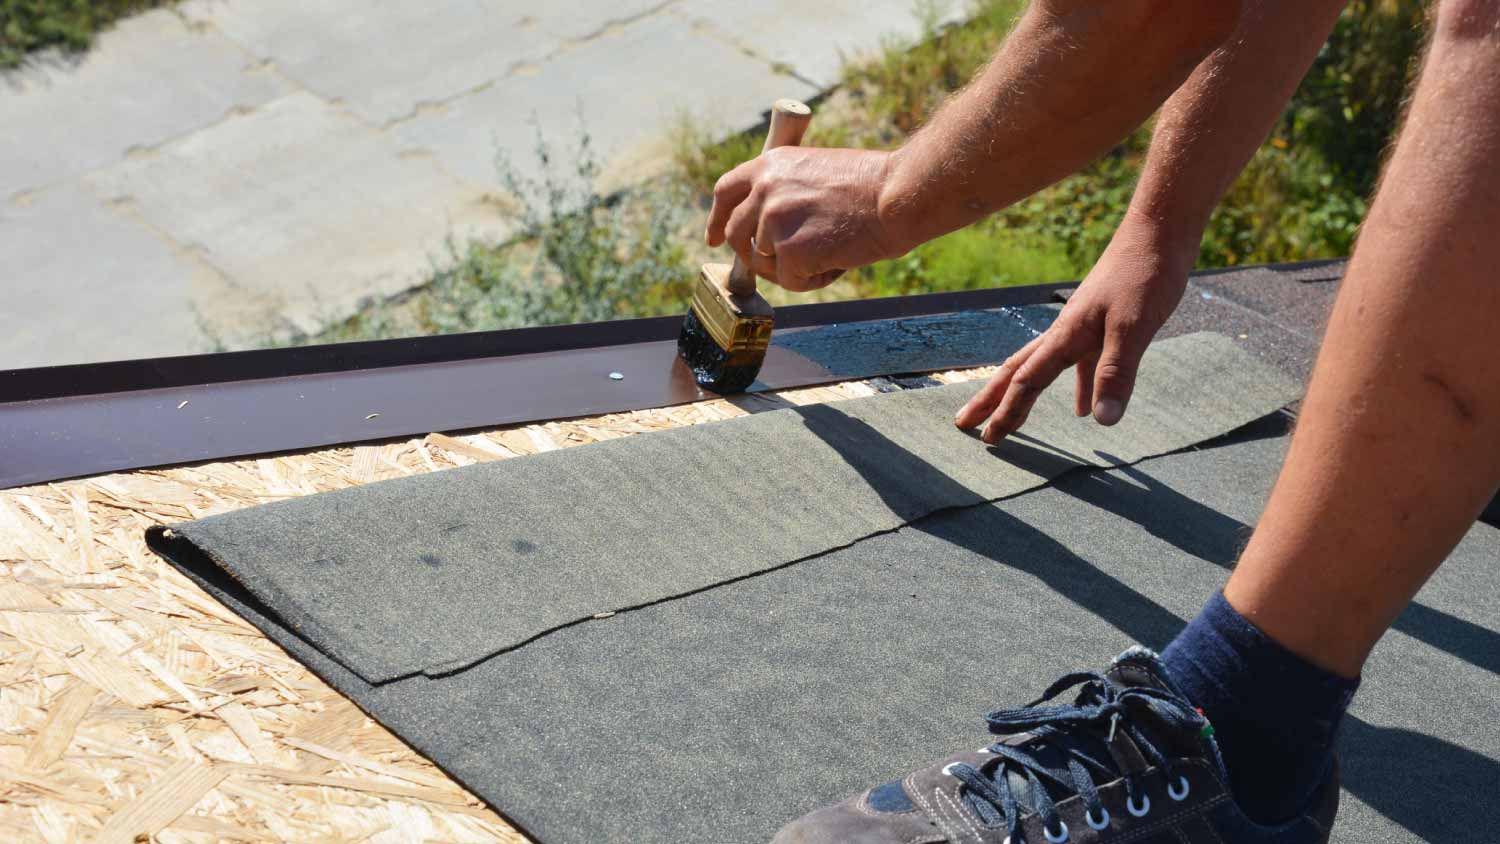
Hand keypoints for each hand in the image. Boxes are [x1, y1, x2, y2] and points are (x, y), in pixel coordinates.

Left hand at [705, 147, 907, 291]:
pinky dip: (815, 279)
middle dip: (753, 255)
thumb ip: (785, 189)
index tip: (713, 239)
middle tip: (784, 263)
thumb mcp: (815, 169)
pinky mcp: (790, 251)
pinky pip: (792, 281)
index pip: (725, 192)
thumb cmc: (871, 185)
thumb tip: (766, 226)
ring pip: (766, 263)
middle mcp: (764, 189)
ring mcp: (773, 221)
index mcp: (770, 164)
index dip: (716, 219)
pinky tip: (839, 259)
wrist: (898, 194)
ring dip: (796, 266)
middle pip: (736, 235)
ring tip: (834, 247)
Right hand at [954, 217, 1195, 441]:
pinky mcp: (1102, 325)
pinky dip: (1075, 388)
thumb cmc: (1144, 276)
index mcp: (1066, 335)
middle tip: (963, 424)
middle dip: (990, 399)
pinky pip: (1078, 365)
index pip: (1027, 380)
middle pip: (1017, 371)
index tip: (989, 438)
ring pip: (1041, 368)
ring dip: (1022, 394)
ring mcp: (1082, 328)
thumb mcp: (1134, 328)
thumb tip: (1101, 422)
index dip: (1008, 411)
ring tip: (1009, 419)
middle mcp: (1065, 332)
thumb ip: (1115, 372)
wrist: (1159, 233)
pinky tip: (1083, 408)